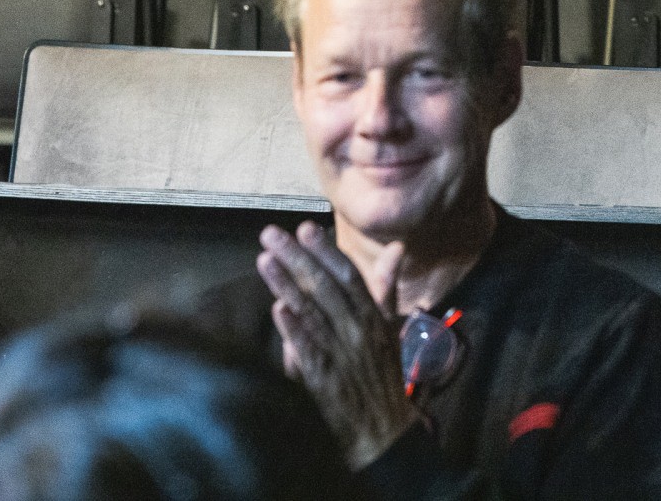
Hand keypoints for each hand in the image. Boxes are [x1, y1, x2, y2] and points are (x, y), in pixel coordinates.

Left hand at [257, 221, 415, 471]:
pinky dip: (294, 329)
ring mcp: (343, 354)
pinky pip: (309, 350)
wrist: (383, 432)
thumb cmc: (383, 377)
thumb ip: (386, 288)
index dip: (326, 251)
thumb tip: (395, 249)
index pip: (349, 276)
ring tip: (264, 260)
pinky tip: (278, 309)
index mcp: (374, 317)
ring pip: (312, 312)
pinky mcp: (326, 380)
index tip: (305, 228)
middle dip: (297, 258)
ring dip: (286, 284)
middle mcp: (359, 331)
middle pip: (325, 287)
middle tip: (272, 234)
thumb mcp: (390, 328)